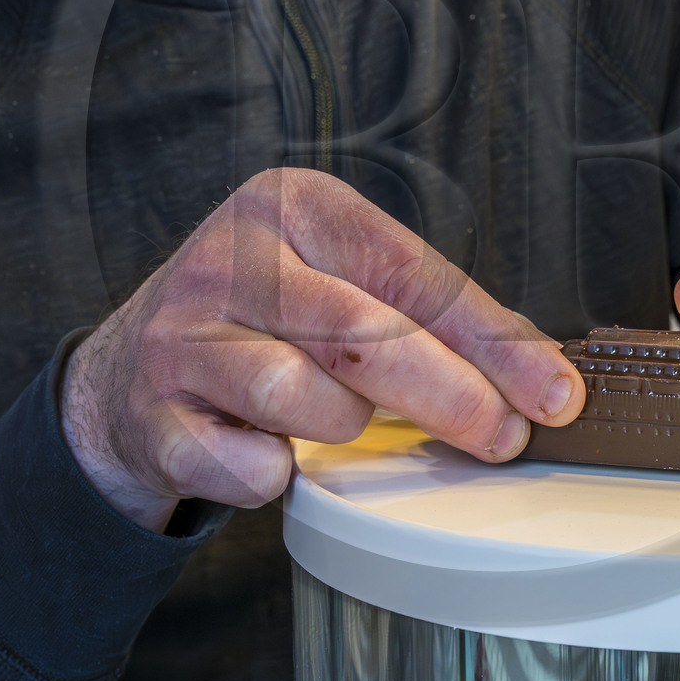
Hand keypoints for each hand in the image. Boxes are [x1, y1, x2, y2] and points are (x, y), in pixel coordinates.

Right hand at [61, 168, 583, 527]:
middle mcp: (232, 256)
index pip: (412, 273)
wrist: (126, 377)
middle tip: (504, 438)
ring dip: (345, 426)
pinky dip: (275, 474)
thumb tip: (540, 375)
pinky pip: (247, 466)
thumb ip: (428, 316)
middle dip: (453, 396)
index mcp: (293, 206)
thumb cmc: (261, 325)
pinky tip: (270, 454)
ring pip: (303, 397)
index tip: (553, 393)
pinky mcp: (152, 413)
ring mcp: (182, 333)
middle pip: (366, 333)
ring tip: (342, 421)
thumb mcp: (338, 284)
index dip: (492, 340)